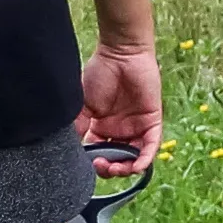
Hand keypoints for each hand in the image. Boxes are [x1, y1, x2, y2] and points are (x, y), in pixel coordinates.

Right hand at [79, 35, 160, 172]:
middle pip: (117, 160)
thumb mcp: (83, 104)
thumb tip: (71, 149)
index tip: (88, 163)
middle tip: (102, 166)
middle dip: (110, 169)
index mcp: (102, 127)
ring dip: (126, 168)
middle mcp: (120, 130)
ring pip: (134, 157)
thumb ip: (78, 126)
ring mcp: (137, 126)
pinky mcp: (152, 121)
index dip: (95, 163)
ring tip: (116, 167)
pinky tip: (135, 166)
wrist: (120, 54)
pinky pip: (151, 146)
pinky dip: (144, 159)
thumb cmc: (100, 73)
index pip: (100, 153)